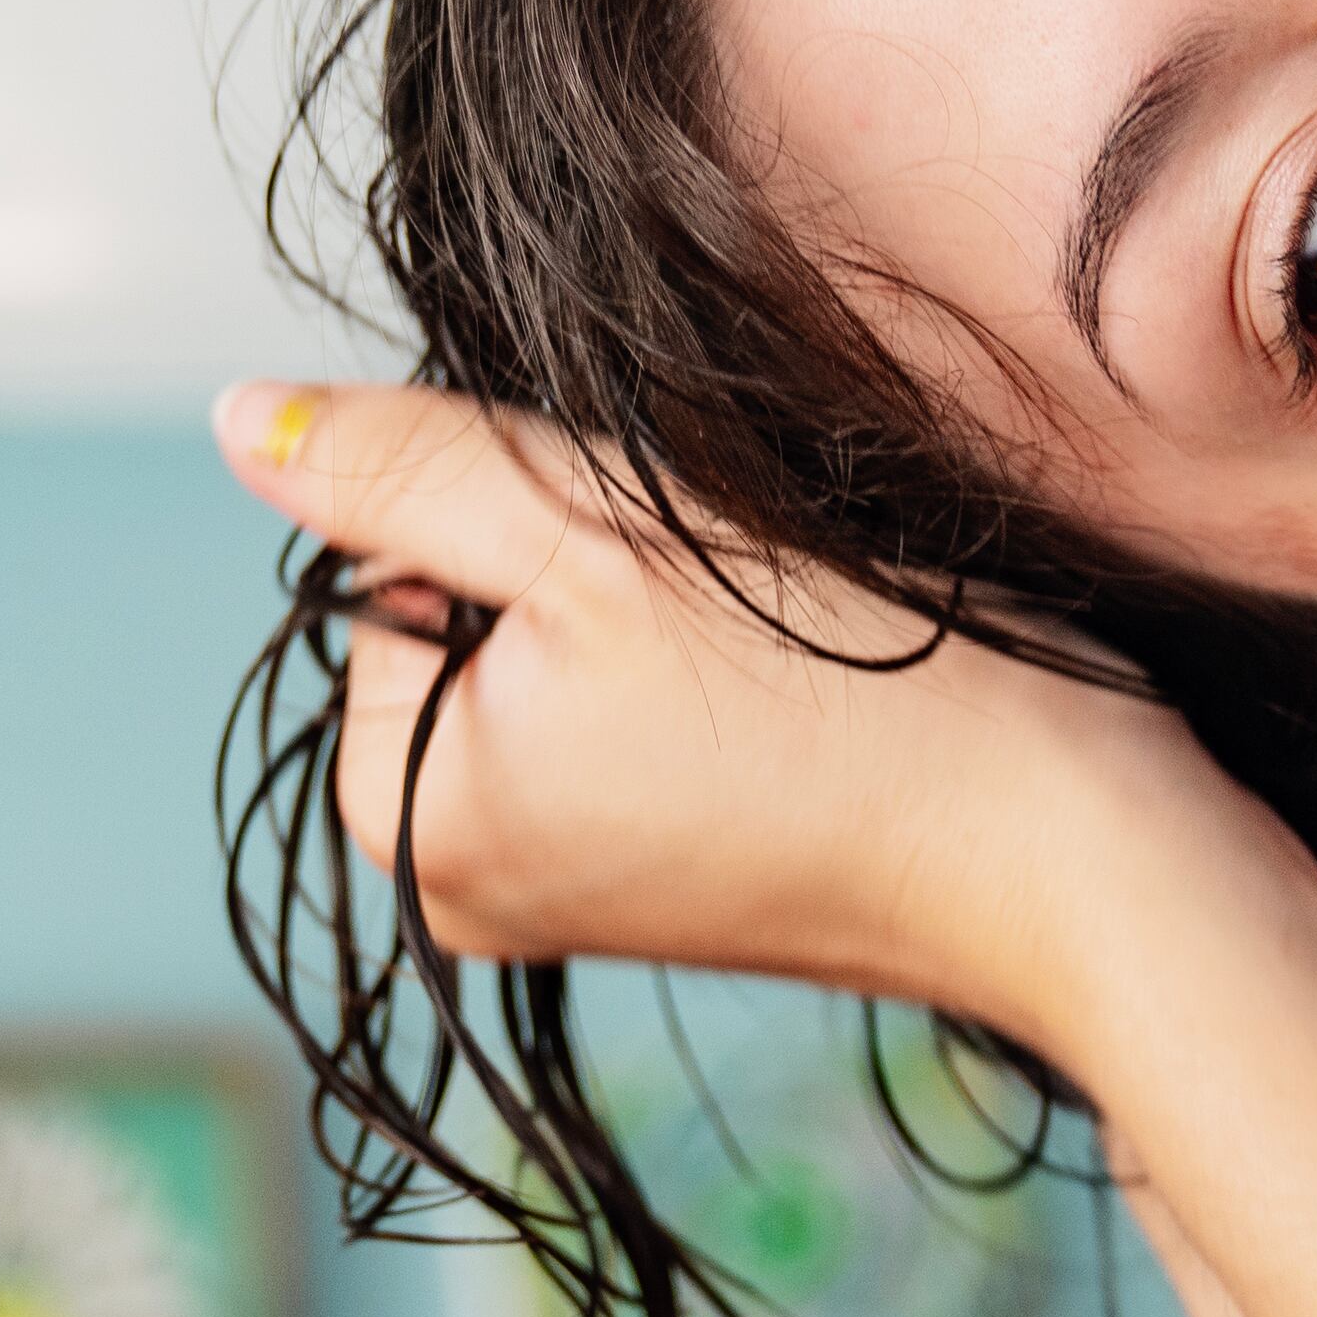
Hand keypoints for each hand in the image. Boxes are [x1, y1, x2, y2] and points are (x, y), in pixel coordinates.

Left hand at [214, 377, 1235, 1032]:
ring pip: (564, 655)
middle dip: (587, 567)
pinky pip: (639, 721)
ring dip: (657, 613)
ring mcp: (568, 896)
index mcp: (405, 820)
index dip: (522, 509)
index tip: (653, 562)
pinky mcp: (672, 887)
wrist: (1079, 860)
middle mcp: (459, 887)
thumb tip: (237, 420)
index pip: (390, 564)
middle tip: (732, 608)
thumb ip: (406, 467)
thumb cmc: (853, 700)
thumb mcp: (599, 535)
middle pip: (471, 616)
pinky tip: (803, 704)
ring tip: (778, 658)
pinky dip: (709, 680)